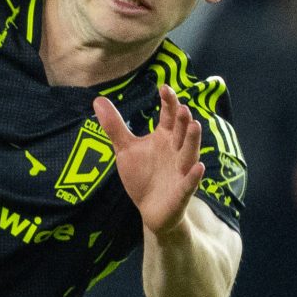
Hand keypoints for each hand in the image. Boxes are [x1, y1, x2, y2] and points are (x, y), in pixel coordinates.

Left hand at [97, 87, 204, 235]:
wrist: (150, 210)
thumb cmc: (142, 175)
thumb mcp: (125, 149)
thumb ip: (115, 126)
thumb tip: (98, 100)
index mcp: (165, 137)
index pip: (168, 116)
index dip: (168, 102)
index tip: (164, 87)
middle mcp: (176, 150)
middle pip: (181, 132)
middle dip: (182, 120)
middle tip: (182, 107)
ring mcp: (181, 170)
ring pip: (189, 153)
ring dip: (192, 140)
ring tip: (195, 124)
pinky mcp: (182, 191)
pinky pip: (189, 182)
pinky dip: (194, 176)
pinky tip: (198, 167)